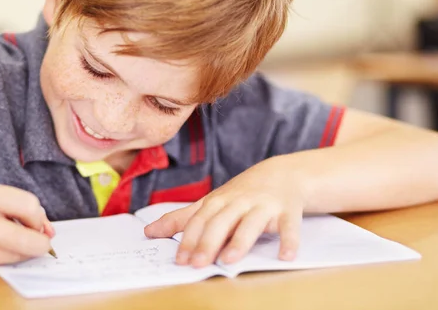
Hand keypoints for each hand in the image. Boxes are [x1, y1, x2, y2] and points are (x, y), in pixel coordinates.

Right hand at [0, 183, 54, 269]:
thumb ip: (18, 206)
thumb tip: (47, 229)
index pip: (28, 206)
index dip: (39, 217)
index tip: (37, 221)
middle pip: (24, 239)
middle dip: (40, 243)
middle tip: (43, 242)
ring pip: (13, 255)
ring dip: (23, 251)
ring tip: (16, 241)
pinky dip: (6, 257)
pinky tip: (0, 248)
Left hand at [144, 159, 304, 267]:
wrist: (282, 174)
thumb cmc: (240, 194)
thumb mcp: (210, 202)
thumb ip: (181, 219)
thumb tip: (149, 232)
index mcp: (218, 201)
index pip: (200, 220)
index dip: (189, 239)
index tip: (179, 259)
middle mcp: (239, 202)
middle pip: (221, 222)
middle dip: (208, 242)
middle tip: (197, 263)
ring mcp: (264, 206)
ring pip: (251, 223)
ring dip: (240, 241)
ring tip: (229, 260)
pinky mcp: (288, 211)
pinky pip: (289, 226)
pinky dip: (289, 241)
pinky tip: (285, 256)